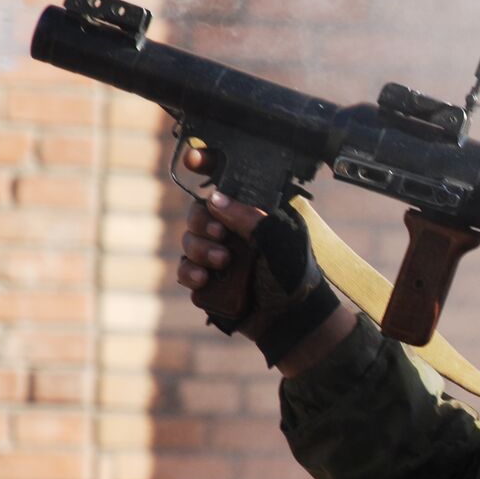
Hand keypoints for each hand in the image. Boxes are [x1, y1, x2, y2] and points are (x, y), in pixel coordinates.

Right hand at [176, 149, 345, 369]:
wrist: (291, 321)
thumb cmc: (294, 276)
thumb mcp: (279, 240)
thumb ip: (248, 217)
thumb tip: (213, 199)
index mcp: (253, 215)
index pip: (228, 184)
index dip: (208, 166)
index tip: (194, 158)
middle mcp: (234, 231)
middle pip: (198, 213)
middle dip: (203, 223)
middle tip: (221, 236)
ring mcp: (219, 255)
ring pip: (189, 241)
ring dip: (200, 250)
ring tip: (223, 263)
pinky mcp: (209, 281)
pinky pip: (185, 270)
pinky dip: (191, 274)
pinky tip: (206, 280)